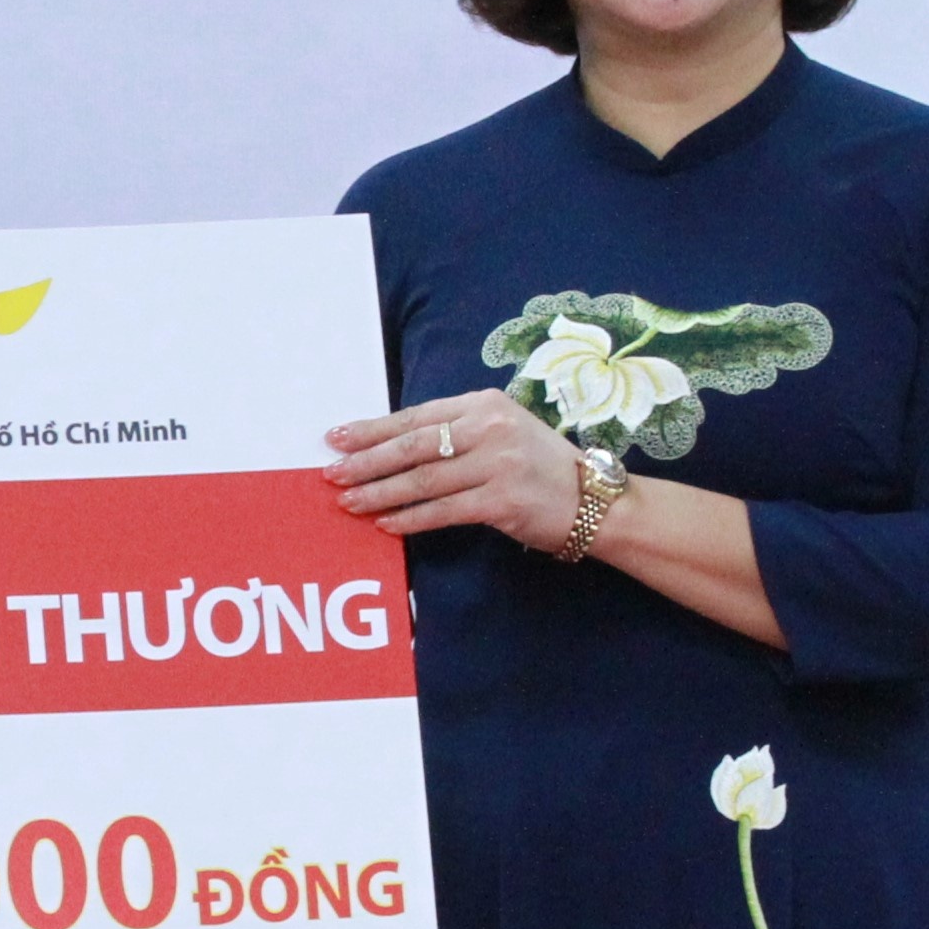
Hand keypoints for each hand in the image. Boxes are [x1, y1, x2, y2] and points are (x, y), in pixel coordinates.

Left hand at [325, 389, 588, 552]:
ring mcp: (497, 464)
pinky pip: (443, 511)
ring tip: (348, 501)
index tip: (338, 438)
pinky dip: (411, 518)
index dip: (373, 429)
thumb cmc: (541, 466)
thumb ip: (457, 431)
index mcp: (484, 404)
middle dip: (366, 461)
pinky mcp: (502, 502)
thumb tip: (392, 446)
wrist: (596, 501)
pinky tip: (386, 524)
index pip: (416, 416)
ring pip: (422, 480)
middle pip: (412, 446)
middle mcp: (489, 428)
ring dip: (380, 493)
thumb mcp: (503, 430)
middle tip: (332, 473)